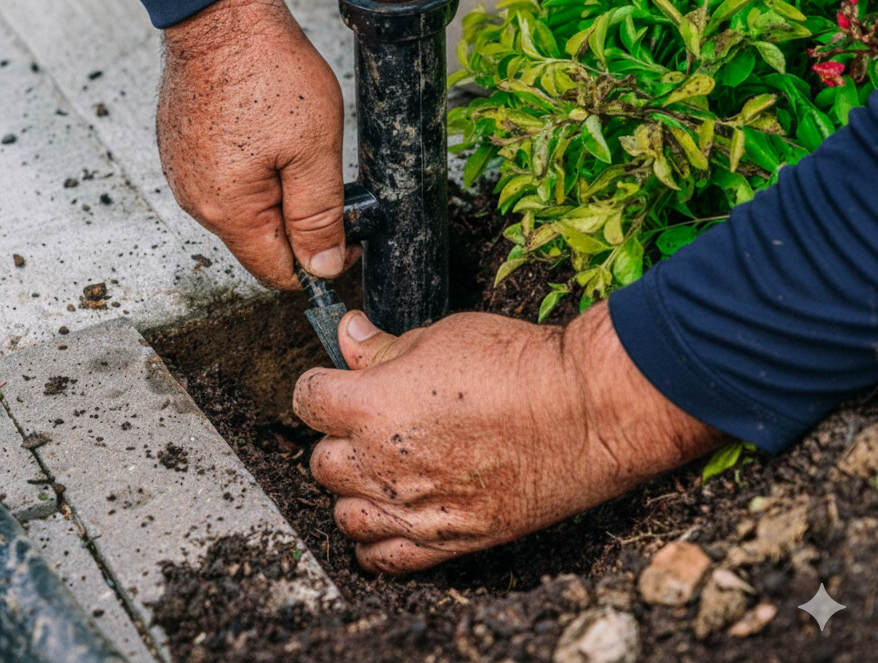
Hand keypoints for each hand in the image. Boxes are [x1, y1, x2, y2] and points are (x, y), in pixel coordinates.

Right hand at [157, 0, 351, 289]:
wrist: (220, 13)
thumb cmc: (265, 69)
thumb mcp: (314, 149)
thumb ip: (320, 215)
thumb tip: (323, 267)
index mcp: (228, 210)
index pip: (277, 271)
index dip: (319, 261)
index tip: (346, 233)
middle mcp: (196, 199)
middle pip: (258, 242)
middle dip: (297, 221)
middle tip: (321, 170)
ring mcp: (182, 173)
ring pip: (241, 209)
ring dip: (274, 191)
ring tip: (291, 142)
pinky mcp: (180, 148)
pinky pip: (222, 178)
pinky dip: (249, 167)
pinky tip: (265, 130)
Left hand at [293, 303, 725, 573]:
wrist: (585, 412)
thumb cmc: (519, 366)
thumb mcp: (440, 335)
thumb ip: (384, 347)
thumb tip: (350, 336)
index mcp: (370, 407)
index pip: (307, 400)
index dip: (321, 387)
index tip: (337, 384)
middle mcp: (380, 464)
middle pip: (320, 461)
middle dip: (337, 440)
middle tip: (368, 424)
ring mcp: (411, 508)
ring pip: (344, 513)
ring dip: (354, 492)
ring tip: (380, 470)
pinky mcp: (446, 540)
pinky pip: (383, 558)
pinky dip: (375, 542)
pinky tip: (387, 519)